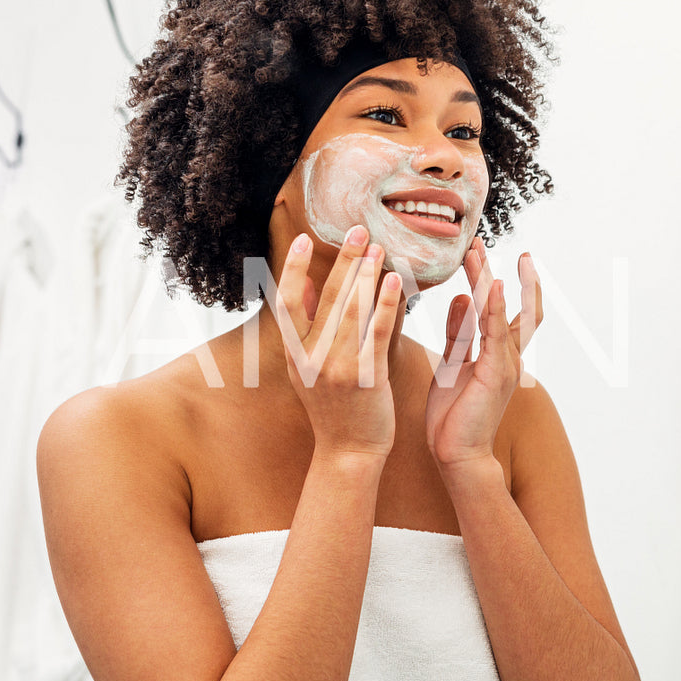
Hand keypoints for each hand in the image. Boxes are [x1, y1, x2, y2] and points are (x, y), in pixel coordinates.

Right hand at [270, 226, 403, 458]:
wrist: (349, 451)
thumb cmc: (333, 407)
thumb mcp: (306, 367)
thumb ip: (304, 325)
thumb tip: (303, 281)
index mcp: (294, 354)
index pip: (286, 302)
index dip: (291, 269)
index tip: (301, 239)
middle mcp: (310, 358)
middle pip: (325, 299)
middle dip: (343, 261)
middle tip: (357, 229)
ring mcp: (336, 368)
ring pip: (351, 310)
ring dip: (366, 274)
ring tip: (378, 246)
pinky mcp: (365, 377)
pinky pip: (376, 332)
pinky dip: (384, 303)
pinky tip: (394, 281)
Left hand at [426, 236, 541, 466]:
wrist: (457, 455)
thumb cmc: (453, 416)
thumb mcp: (452, 363)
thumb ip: (459, 332)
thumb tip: (460, 298)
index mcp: (497, 353)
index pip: (502, 307)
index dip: (494, 278)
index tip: (480, 251)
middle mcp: (508, 354)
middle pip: (510, 303)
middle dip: (495, 272)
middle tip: (479, 241)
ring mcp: (506, 362)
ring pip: (502, 311)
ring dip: (489, 279)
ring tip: (478, 252)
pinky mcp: (496, 372)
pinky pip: (496, 333)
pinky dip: (494, 307)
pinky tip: (490, 285)